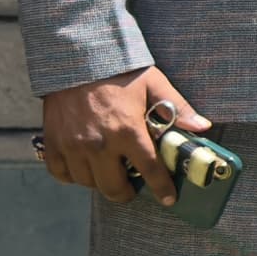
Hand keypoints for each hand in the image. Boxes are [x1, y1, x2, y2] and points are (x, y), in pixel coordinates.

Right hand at [43, 66, 208, 204]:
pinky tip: (84, 165)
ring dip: (101, 182)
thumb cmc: (118, 71)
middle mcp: (99, 144)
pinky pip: (62, 174)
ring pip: (89, 184)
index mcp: (128, 131)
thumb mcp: (153, 83)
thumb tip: (203, 127)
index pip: (150, 171)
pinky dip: (73, 175)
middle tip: (133, 185)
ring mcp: (73, 146)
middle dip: (127, 192)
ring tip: (110, 170)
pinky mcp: (53, 142)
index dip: (162, 189)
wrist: (76, 56)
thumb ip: (178, 108)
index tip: (168, 199)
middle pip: (114, 189)